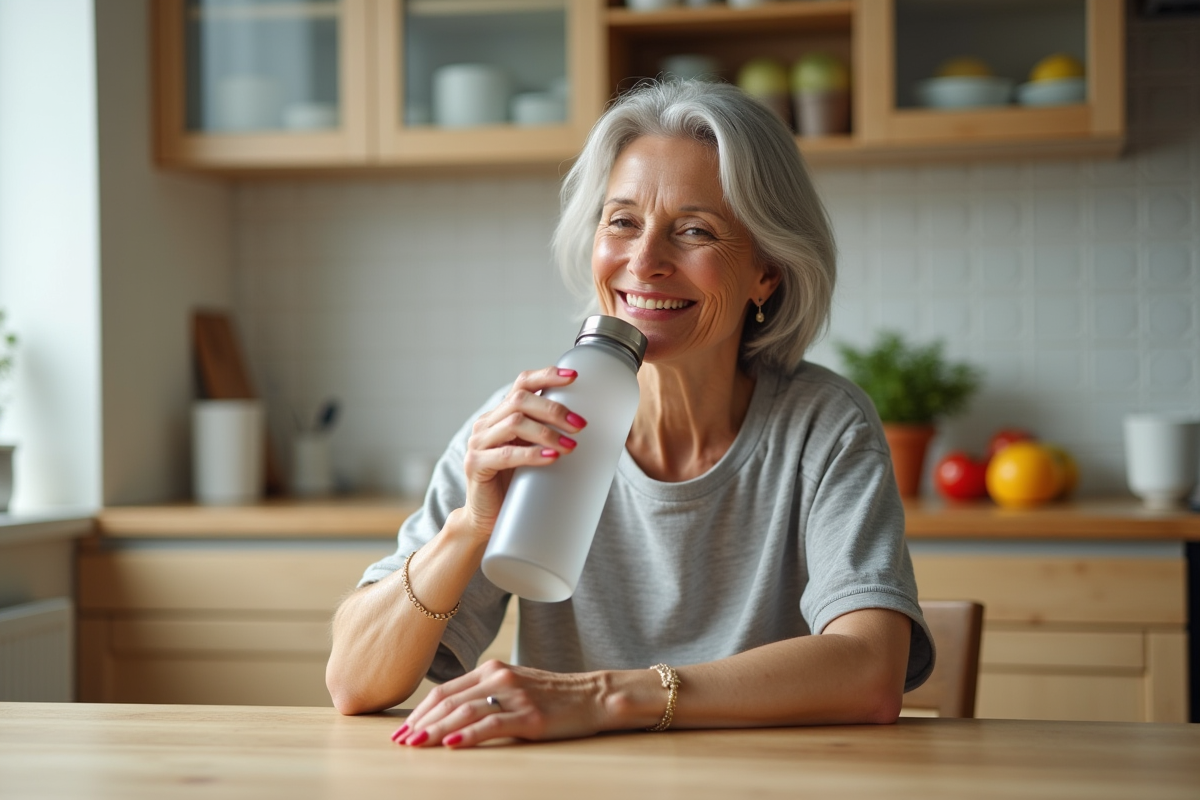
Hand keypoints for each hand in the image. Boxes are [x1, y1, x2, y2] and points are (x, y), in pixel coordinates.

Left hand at [393, 660, 607, 747]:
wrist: (593, 695)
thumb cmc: (552, 695)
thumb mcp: (514, 686)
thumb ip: (484, 693)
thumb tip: (448, 714)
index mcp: (491, 669)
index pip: (445, 690)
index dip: (420, 711)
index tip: (401, 730)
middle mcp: (499, 678)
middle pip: (449, 701)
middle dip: (420, 723)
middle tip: (400, 743)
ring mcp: (514, 696)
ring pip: (464, 712)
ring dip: (435, 730)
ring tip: (416, 745)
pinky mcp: (530, 716)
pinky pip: (491, 725)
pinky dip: (467, 736)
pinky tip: (450, 745)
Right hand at [460, 367, 585, 537]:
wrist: (486, 519)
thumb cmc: (514, 485)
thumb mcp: (531, 452)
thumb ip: (546, 437)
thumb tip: (588, 428)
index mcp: (499, 415)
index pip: (521, 384)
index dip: (546, 376)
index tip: (574, 377)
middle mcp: (486, 423)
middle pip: (520, 400)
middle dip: (554, 409)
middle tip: (580, 425)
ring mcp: (478, 443)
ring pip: (514, 423)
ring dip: (547, 432)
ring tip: (571, 445)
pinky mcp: (476, 465)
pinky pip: (506, 454)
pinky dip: (532, 454)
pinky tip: (551, 456)